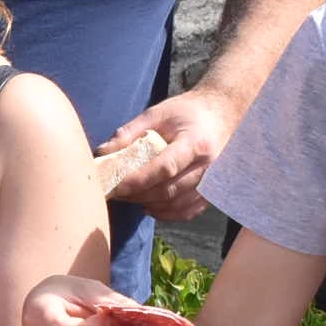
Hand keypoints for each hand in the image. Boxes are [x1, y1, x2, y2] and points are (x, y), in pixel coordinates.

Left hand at [99, 90, 234, 221]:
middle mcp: (208, 166)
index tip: (116, 185)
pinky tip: (150, 206)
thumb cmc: (188, 111)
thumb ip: (130, 132)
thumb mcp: (158, 113)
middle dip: (138, 195)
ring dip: (150, 205)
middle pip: (169, 190)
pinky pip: (188, 211)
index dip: (139, 180)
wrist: (222, 113)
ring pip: (177, 204)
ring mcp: (213, 181)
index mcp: (195, 143)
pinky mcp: (212, 191)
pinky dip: (167, 213)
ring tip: (130, 197)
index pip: (165, 167)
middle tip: (116, 192)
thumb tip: (102, 152)